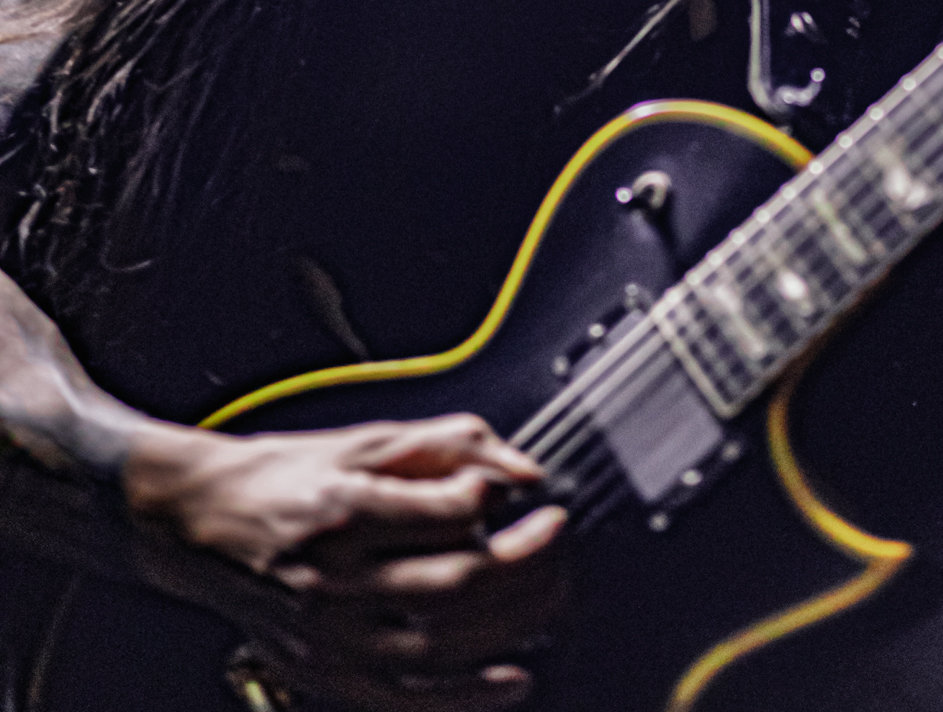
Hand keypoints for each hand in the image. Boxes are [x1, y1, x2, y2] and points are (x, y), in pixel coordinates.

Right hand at [124, 413, 566, 709]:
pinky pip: (408, 699)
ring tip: (553, 595)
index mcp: (343, 509)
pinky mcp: (327, 672)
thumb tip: (521, 472)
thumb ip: (448, 446)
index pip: (440, 515)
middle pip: (452, 587)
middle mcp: (335, 580)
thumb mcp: (365, 441)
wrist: (201, 525)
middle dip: (524, 563)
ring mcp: (330, 636)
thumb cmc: (286, 477)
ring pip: (440, 646)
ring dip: (513, 625)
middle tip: (556, 535)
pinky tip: (514, 681)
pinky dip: (467, 697)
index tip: (524, 492)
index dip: (493, 503)